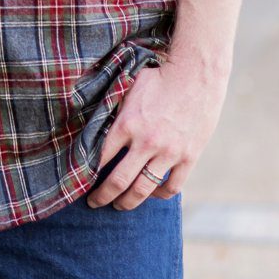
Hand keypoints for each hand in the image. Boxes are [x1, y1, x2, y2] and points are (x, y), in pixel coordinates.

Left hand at [86, 56, 228, 209]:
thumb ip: (114, 110)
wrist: (197, 73)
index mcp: (127, 124)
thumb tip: (95, 124)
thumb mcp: (129, 88)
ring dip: (127, 202)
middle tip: (94, 203)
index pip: (100, 158)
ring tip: (119, 205)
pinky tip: (152, 193)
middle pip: (118, 182)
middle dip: (102, 196)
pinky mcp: (188, 156)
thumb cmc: (160, 77)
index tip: (81, 181)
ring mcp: (169, 152)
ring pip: (143, 190)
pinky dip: (159, 194)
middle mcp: (146, 142)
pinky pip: (172, 186)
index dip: (86, 174)